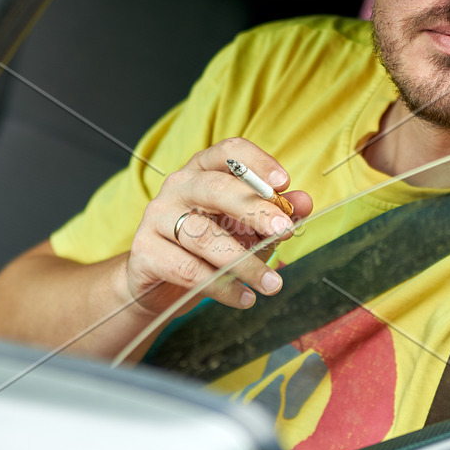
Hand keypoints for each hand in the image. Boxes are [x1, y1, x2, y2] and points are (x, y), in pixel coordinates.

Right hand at [124, 138, 312, 316]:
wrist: (157, 283)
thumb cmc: (207, 247)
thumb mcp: (245, 229)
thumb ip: (274, 214)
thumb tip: (305, 202)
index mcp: (203, 170)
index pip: (229, 152)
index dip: (257, 163)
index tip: (284, 182)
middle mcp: (177, 186)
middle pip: (216, 189)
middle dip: (255, 210)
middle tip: (285, 230)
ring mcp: (156, 217)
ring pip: (204, 236)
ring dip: (244, 262)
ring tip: (272, 284)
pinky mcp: (144, 251)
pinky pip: (188, 269)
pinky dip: (221, 287)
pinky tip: (244, 297)